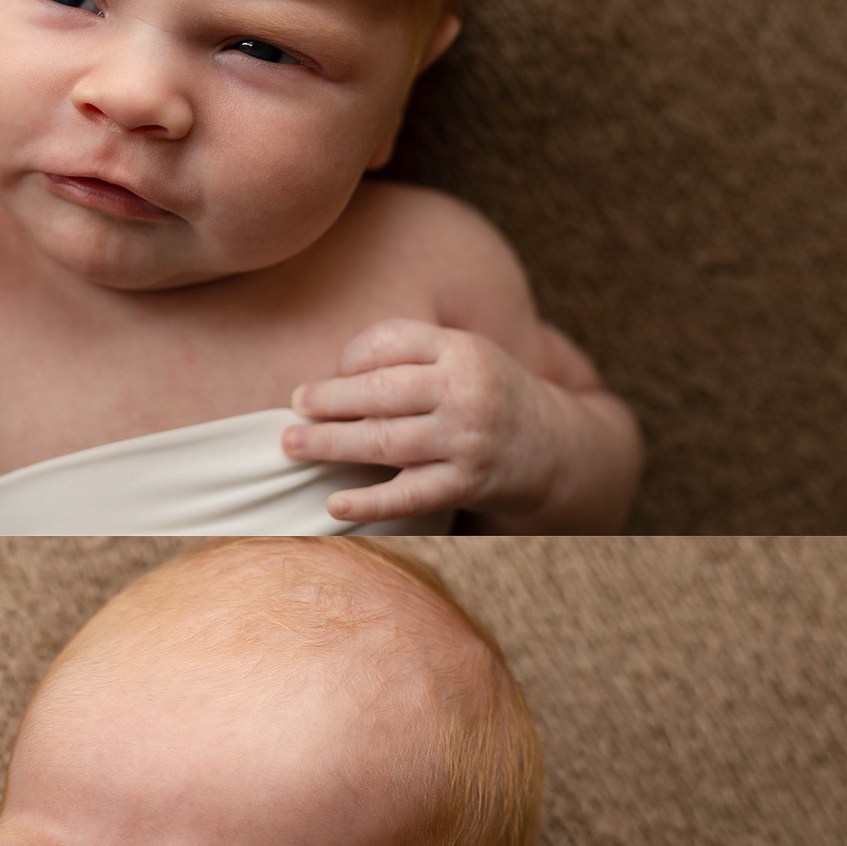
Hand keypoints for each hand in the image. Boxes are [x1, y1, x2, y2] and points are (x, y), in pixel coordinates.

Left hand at [285, 319, 560, 523]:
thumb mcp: (461, 355)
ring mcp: (465, 440)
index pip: (391, 340)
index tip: (333, 371)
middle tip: (294, 405)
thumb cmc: (485, 394)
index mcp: (461, 349)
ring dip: (330, 443)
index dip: (352, 355)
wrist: (554, 447)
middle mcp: (465, 392)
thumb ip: (407, 353)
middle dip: (329, 399)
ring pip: (384, 441)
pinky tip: (334, 505)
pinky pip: (409, 496)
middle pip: (380, 392)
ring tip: (292, 443)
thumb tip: (328, 374)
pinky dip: (369, 503)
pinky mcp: (465, 484)